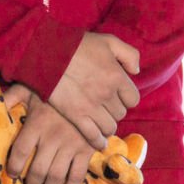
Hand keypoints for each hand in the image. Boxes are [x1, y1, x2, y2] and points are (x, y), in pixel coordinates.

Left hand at [3, 84, 95, 183]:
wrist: (89, 89)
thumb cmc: (55, 91)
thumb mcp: (30, 89)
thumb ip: (12, 97)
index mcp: (37, 123)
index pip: (20, 152)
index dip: (14, 167)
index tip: (12, 174)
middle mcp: (53, 137)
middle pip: (38, 170)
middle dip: (32, 182)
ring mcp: (71, 145)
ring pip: (56, 176)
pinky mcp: (87, 150)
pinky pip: (77, 176)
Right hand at [46, 32, 139, 148]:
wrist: (47, 53)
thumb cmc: (77, 45)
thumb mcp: (108, 41)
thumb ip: (129, 54)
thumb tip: (136, 72)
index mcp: (116, 76)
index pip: (133, 99)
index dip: (126, 97)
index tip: (117, 95)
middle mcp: (107, 94)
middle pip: (120, 113)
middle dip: (114, 110)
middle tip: (105, 105)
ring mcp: (91, 107)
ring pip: (109, 127)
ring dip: (107, 125)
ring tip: (100, 120)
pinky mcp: (76, 116)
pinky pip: (93, 136)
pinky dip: (98, 142)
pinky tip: (99, 142)